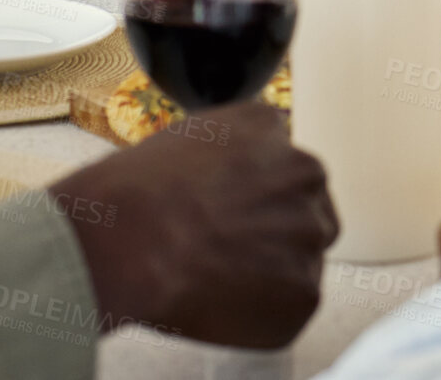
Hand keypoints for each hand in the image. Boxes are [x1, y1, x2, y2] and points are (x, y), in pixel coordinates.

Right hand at [50, 101, 337, 348]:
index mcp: (270, 128)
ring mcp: (309, 234)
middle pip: (305, 209)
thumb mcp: (184, 138)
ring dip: (270, 271)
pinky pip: (290, 307)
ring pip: (299, 258)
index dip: (253, 194)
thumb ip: (227, 151)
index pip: (280, 162)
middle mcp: (304, 174)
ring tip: (215, 276)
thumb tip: (231, 180)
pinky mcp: (305, 292)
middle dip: (276, 230)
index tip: (228, 212)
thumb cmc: (138, 192)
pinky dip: (261, 313)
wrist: (131, 240)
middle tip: (228, 249)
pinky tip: (219, 300)